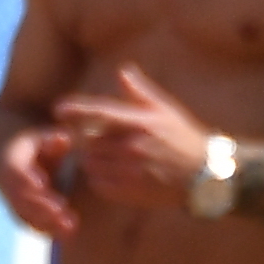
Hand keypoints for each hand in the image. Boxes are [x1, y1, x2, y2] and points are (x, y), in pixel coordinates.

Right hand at [0, 119, 82, 240]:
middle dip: (41, 207)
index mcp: (10, 163)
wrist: (11, 161)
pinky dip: (48, 231)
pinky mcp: (22, 215)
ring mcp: (13, 203)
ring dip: (46, 224)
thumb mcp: (41, 137)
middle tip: (63, 212)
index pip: (16, 174)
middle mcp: (8, 187)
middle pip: (21, 200)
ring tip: (71, 228)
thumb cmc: (34, 145)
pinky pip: (32, 225)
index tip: (45, 184)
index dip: (27, 180)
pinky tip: (68, 234)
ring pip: (26, 217)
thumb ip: (53, 139)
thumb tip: (64, 139)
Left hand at [49, 65, 221, 212]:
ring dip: (93, 160)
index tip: (58, 110)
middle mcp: (133, 145)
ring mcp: (131, 170)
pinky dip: (99, 179)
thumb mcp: (165, 110)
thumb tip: (122, 71)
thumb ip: (139, 92)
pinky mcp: (130, 192)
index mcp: (140, 122)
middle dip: (90, 140)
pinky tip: (114, 174)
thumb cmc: (183, 138)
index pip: (100, 112)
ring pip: (91, 163)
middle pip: (90, 140)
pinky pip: (98, 184)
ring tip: (110, 158)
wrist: (205, 175)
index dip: (76, 110)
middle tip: (102, 142)